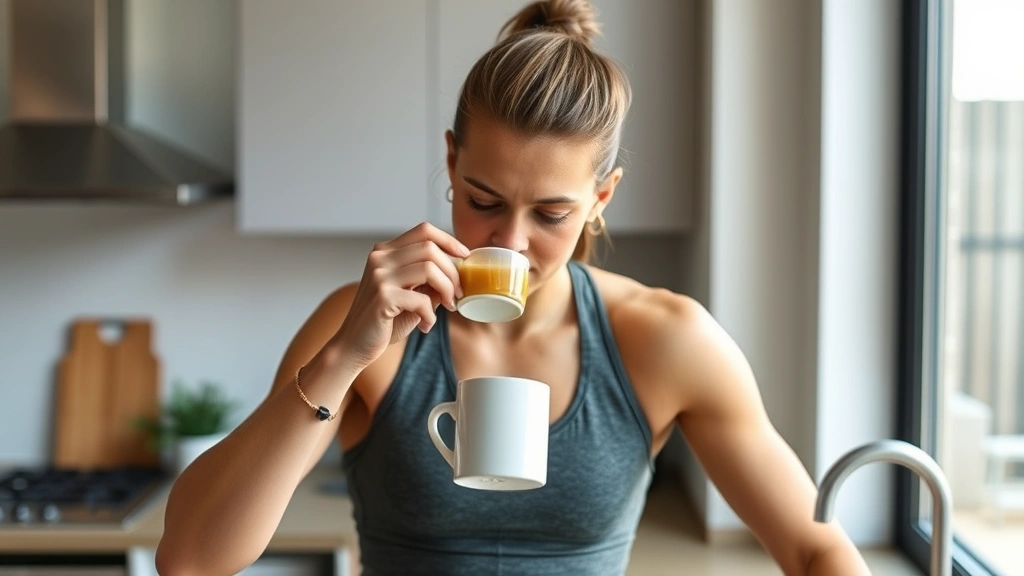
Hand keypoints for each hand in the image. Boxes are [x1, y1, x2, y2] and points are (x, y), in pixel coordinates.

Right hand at [334, 222, 468, 368]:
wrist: (354, 345)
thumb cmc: (384, 321)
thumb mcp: (412, 295)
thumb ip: (430, 281)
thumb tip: (459, 272)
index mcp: (385, 252)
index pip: (424, 231)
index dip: (449, 241)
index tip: (465, 257)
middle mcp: (380, 258)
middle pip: (430, 248)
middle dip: (452, 271)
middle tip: (457, 294)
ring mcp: (379, 276)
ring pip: (429, 269)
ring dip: (446, 289)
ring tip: (448, 306)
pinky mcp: (382, 297)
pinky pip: (421, 299)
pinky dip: (430, 314)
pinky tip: (426, 325)